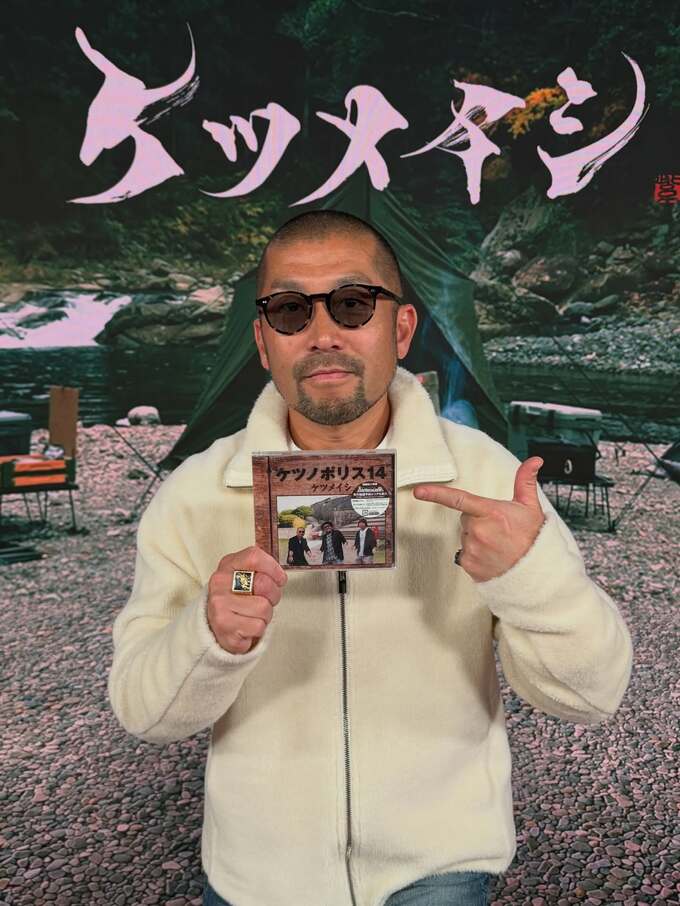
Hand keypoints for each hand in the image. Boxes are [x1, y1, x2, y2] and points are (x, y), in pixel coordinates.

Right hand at [207, 546, 286, 653]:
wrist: (216, 627)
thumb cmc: (236, 600)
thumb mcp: (244, 577)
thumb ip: (261, 569)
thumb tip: (279, 574)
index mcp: (228, 565)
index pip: (254, 557)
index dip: (273, 568)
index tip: (279, 578)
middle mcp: (220, 582)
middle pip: (263, 583)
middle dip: (273, 595)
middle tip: (266, 600)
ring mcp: (220, 604)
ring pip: (263, 607)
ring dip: (265, 614)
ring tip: (254, 615)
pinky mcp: (224, 625)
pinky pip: (258, 626)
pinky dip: (259, 629)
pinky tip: (248, 626)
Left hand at [412, 457, 545, 581]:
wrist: (536, 572)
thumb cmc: (532, 539)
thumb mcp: (530, 508)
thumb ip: (525, 482)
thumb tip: (534, 461)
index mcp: (491, 513)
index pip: (458, 499)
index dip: (436, 494)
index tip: (419, 491)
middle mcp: (479, 531)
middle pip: (465, 518)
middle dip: (478, 520)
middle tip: (498, 530)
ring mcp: (472, 549)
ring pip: (465, 536)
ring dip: (476, 538)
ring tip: (497, 545)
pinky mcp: (469, 565)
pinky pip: (464, 554)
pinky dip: (475, 554)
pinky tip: (492, 556)